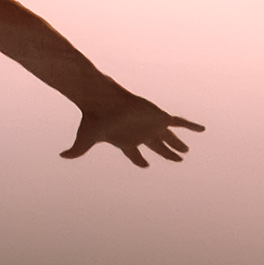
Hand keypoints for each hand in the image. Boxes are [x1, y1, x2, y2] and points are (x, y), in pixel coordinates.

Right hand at [60, 88, 205, 167]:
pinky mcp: (159, 116)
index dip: (140, 162)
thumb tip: (60, 156)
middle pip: (157, 147)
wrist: (104, 99)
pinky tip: (202, 130)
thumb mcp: (85, 139)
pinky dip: (191, 126)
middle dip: (167, 153)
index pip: (135, 155)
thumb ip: (76, 151)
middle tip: (178, 159)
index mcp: (127, 141)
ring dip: (178, 144)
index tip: (146, 165)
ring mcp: (151, 124)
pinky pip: (179, 122)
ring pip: (169, 137)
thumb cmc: (95, 118)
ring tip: (187, 151)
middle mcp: (141, 133)